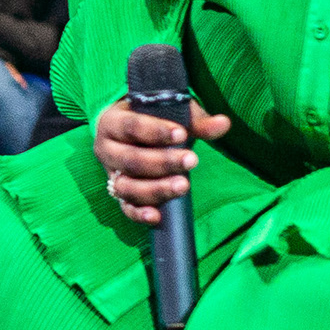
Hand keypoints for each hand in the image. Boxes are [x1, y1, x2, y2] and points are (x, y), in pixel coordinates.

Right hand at [92, 94, 225, 226]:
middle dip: (163, 162)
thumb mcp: (170, 113)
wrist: (129, 131)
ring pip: (127, 186)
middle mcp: (106, 150)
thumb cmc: (151, 119)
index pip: (130, 126)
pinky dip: (139, 214)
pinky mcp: (119, 195)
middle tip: (191, 160)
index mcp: (112, 122)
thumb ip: (196, 121)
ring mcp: (110, 175)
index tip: (182, 134)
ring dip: (156, 188)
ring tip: (183, 185)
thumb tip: (223, 124)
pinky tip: (157, 216)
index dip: (155, 131)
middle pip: (130, 159)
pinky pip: (125, 208)